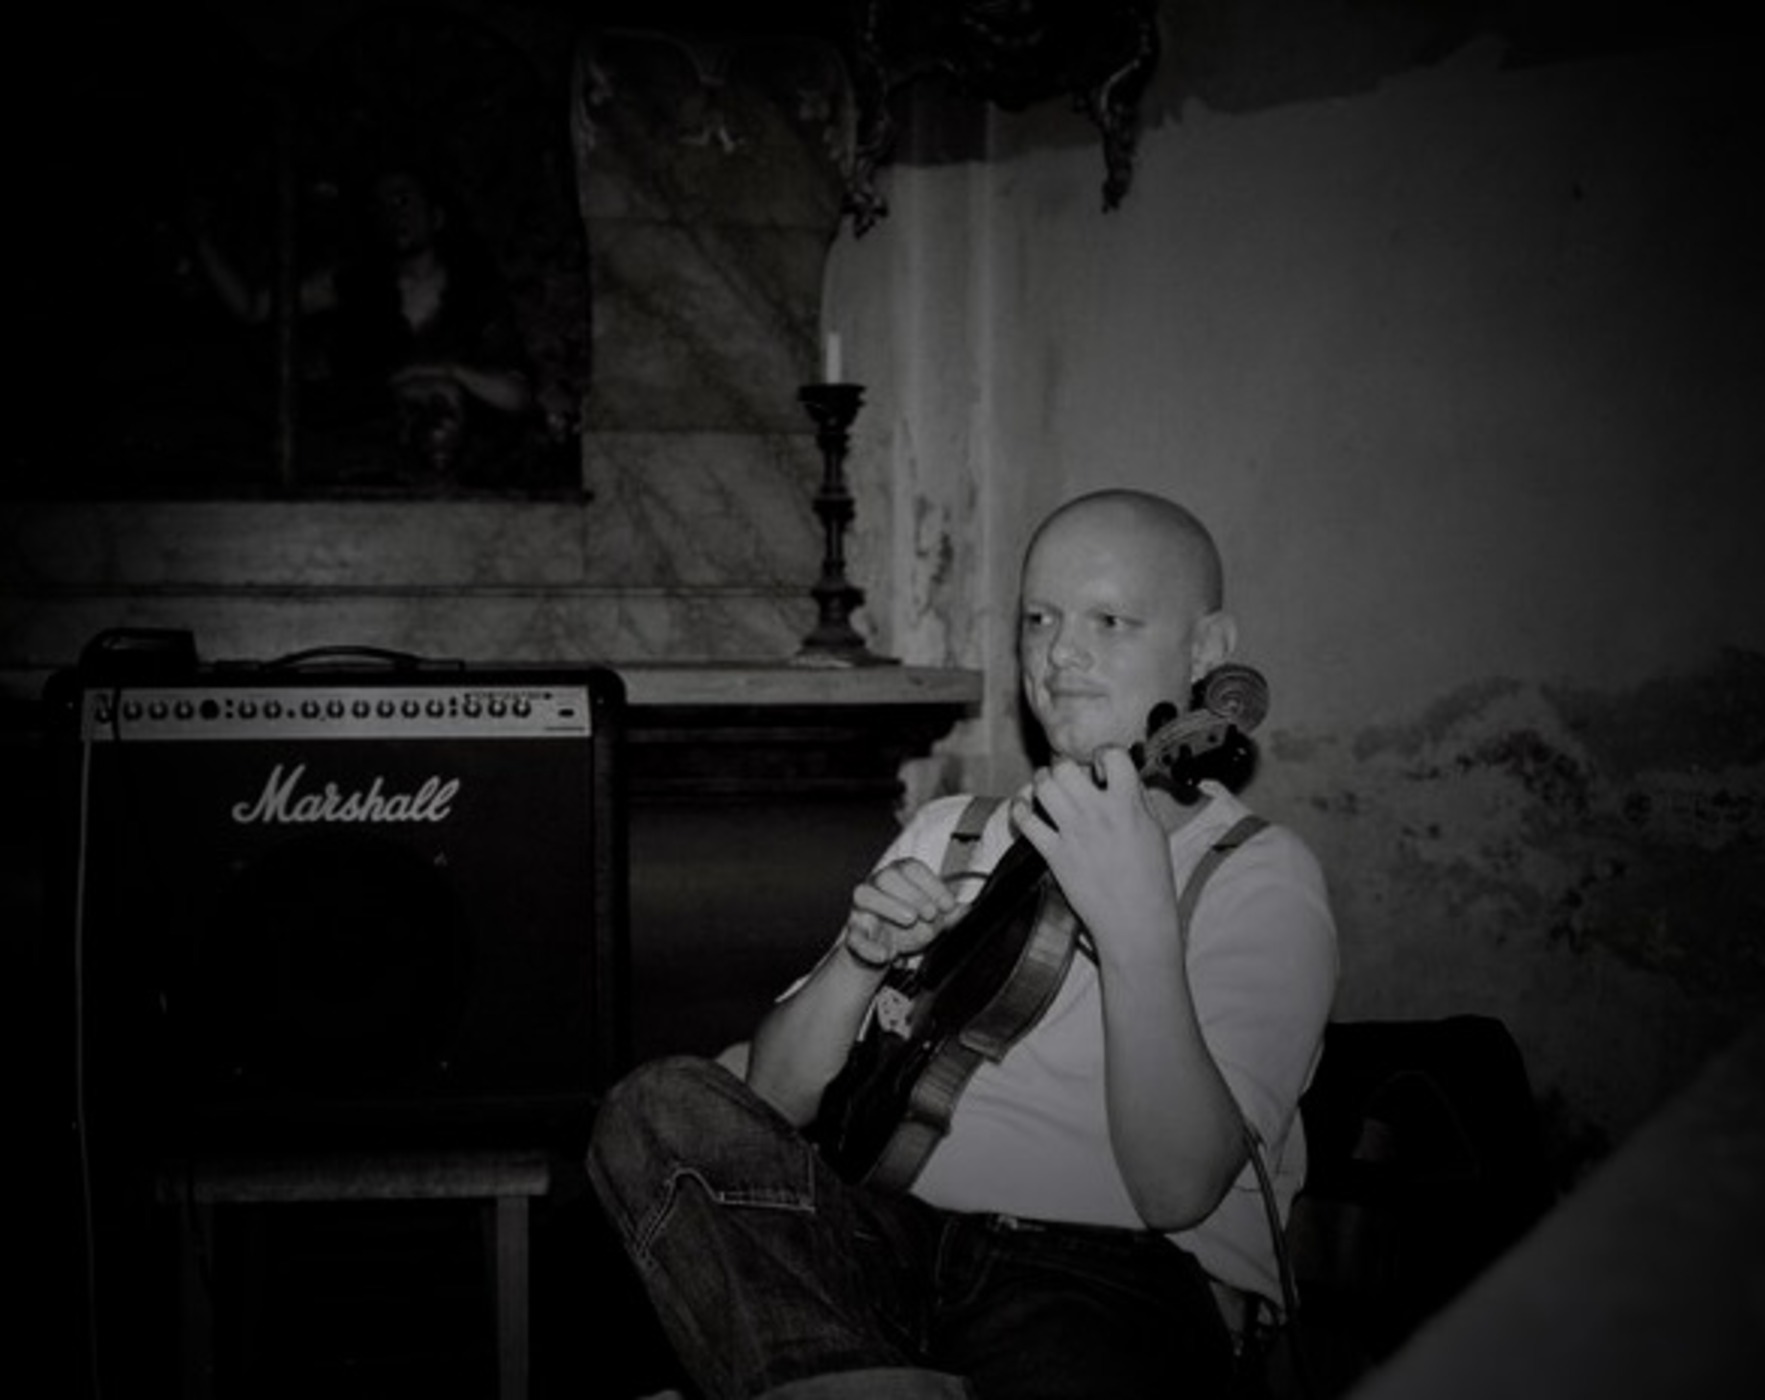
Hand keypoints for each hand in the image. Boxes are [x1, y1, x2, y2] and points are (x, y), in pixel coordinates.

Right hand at [841, 858, 961, 968]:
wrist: (885, 952)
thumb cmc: (908, 926)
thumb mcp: (933, 919)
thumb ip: (950, 914)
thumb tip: (968, 909)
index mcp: (899, 877)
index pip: (912, 868)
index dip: (932, 884)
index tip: (947, 904)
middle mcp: (877, 886)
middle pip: (887, 876)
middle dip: (912, 893)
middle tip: (930, 913)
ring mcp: (861, 908)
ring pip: (864, 895)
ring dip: (889, 906)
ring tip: (910, 920)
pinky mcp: (853, 933)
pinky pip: (854, 936)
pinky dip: (870, 946)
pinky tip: (887, 954)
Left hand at [1010, 747, 1179, 964]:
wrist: (1135, 921)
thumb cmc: (1151, 880)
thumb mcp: (1155, 830)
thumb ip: (1137, 800)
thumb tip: (1123, 778)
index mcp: (1127, 805)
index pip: (1112, 754)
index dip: (1104, 754)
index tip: (1101, 767)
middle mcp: (1097, 813)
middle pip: (1066, 767)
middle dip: (1065, 767)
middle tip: (1069, 777)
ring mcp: (1072, 833)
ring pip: (1043, 787)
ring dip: (1042, 782)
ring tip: (1047, 788)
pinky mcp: (1054, 854)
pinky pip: (1025, 820)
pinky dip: (1020, 809)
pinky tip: (1025, 808)